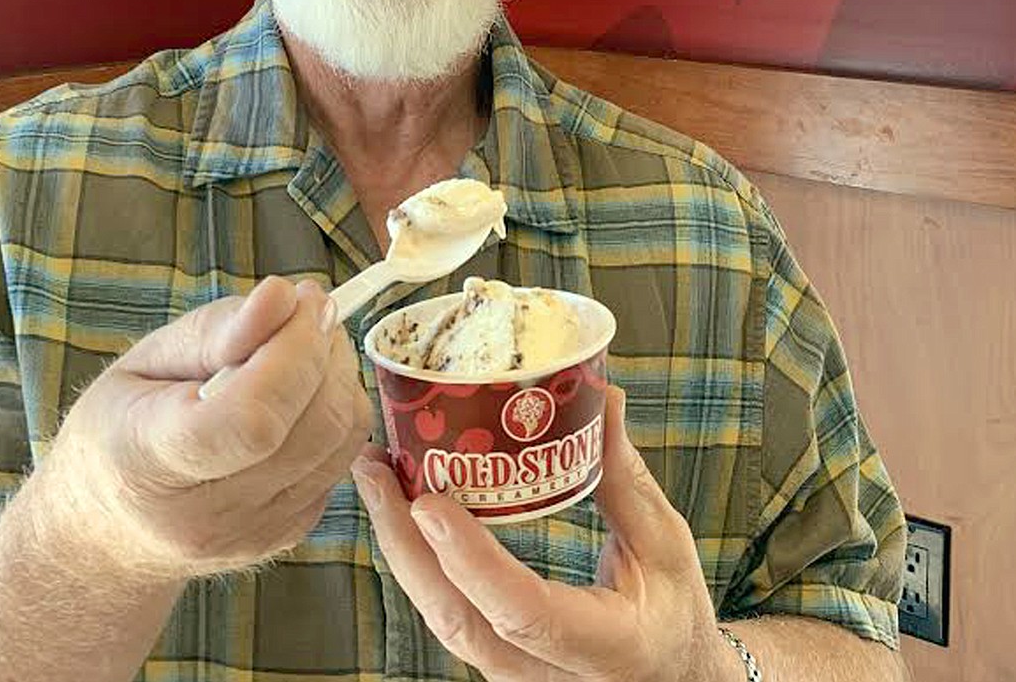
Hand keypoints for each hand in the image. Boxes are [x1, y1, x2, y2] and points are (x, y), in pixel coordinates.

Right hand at [44, 277, 373, 579]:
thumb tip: (284, 296)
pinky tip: (300, 390)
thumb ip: (218, 329)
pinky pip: (340, 460)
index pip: (252, 419)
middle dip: (324, 349)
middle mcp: (208, 516)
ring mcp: (253, 534)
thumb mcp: (146, 360)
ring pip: (340, 440)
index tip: (300, 298)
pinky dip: (335, 411)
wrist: (107, 531)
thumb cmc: (119, 428)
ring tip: (305, 342)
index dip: (293, 350)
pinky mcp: (286, 534)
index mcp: (152, 464)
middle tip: (308, 307)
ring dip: (340, 375)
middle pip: (311, 426)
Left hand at [353, 386, 733, 681]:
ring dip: (400, 547)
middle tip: (375, 468)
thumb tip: (599, 396)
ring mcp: (515, 676)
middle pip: (458, 619)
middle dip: (405, 542)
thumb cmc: (674, 612)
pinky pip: (446, 613)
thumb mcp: (665, 544)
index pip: (525, 613)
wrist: (676, 678)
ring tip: (375, 476)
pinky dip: (417, 561)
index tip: (429, 505)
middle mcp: (548, 675)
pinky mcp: (497, 659)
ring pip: (442, 619)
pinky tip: (400, 511)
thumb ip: (624, 478)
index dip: (473, 561)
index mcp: (605, 645)